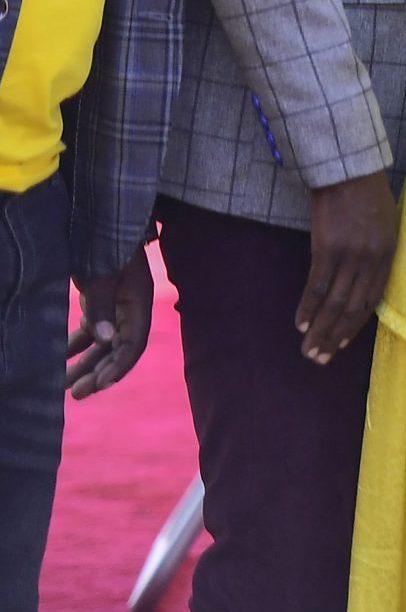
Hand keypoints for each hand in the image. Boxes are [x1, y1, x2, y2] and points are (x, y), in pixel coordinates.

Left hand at [66, 249, 154, 398]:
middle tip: (77, 394)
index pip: (134, 342)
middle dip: (99, 372)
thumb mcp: (103, 274)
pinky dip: (77, 346)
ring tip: (65, 386)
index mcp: (138, 301)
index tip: (100, 384)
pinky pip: (90, 330)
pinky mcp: (100, 301)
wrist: (99, 217)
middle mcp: (130, 308)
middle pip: (118, 348)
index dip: (120, 365)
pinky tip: (60, 358)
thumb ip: (102, 306)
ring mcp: (115, 305)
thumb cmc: (103, 241)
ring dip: (86, 364)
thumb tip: (105, 340)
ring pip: (103, 343)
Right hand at [299, 170, 398, 363]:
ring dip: (320, 330)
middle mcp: (373, 260)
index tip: (342, 344)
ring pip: (335, 304)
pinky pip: (317, 287)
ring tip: (308, 351)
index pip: (372, 301)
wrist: (348, 169)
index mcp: (389, 254)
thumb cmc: (366, 194)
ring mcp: (351, 255)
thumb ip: (376, 252)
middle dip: (336, 337)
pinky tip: (300, 323)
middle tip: (320, 359)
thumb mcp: (384, 225)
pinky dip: (308, 308)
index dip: (355, 326)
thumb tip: (361, 279)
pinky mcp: (328, 248)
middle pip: (353, 308)